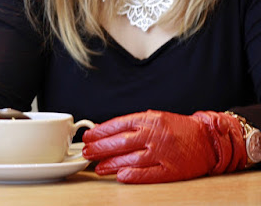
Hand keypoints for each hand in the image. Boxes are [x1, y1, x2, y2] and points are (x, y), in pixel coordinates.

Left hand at [82, 110, 246, 183]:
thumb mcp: (155, 118)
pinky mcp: (172, 170)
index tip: (89, 136)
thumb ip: (134, 124)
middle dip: (100, 148)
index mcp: (150, 120)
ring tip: (98, 166)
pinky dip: (132, 175)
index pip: (119, 124)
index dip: (101, 131)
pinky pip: (149, 173)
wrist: (207, 139)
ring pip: (131, 159)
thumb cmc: (179, 128)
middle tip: (87, 152)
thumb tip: (108, 132)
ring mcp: (163, 154)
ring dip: (111, 163)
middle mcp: (155, 136)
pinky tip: (120, 175)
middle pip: (121, 142)